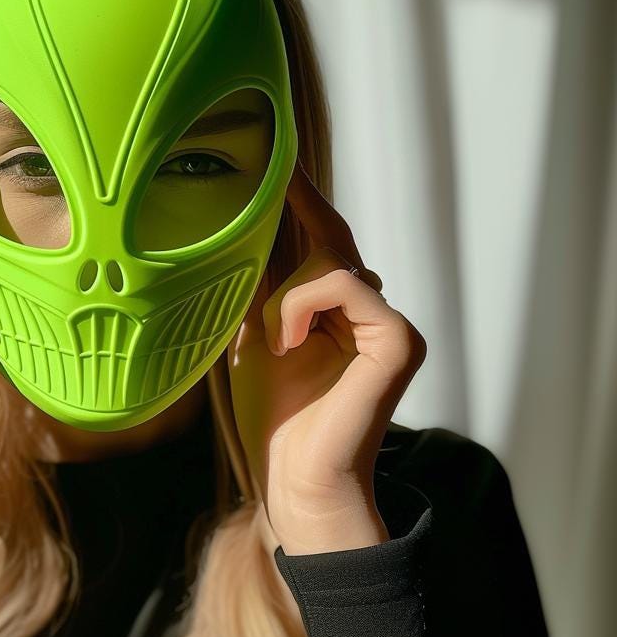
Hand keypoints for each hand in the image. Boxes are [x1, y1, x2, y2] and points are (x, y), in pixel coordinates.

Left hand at [226, 159, 426, 554]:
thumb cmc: (273, 413)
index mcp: (335, 308)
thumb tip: (237, 228)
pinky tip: (288, 343)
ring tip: (275, 342)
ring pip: (331, 261)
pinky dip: (301, 307)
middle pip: (329, 239)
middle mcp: (367, 308)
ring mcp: (388, 322)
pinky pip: (342, 284)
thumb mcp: (252, 332)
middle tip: (273, 216)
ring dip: (285, 295)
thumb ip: (259, 284)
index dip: (302, 199)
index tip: (279, 159)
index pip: (323, 238)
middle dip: (294, 222)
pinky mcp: (399, 339)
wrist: (292, 477)